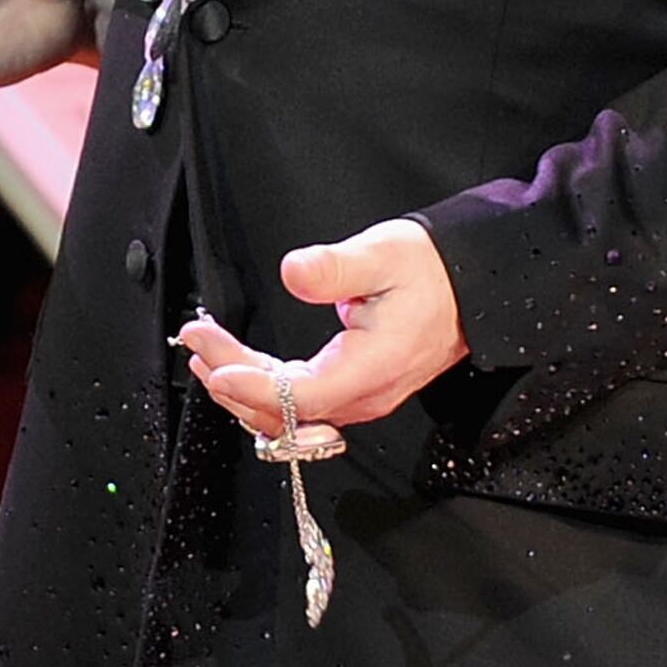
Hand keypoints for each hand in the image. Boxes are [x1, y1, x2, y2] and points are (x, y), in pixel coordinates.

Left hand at [178, 219, 468, 438]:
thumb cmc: (433, 272)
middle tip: (195, 339)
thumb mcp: (386, 253)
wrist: (471, 290)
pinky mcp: (353, 391)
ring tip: (204, 352)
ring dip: (241, 386)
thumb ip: (336, 268)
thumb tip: (294, 273)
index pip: (303, 396)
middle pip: (284, 410)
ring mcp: (359, 398)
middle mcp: (365, 395)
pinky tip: (235, 366)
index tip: (214, 366)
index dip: (254, 387)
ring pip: (286, 413)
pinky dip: (261, 387)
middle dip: (231, 378)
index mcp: (374, 366)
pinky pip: (298, 404)